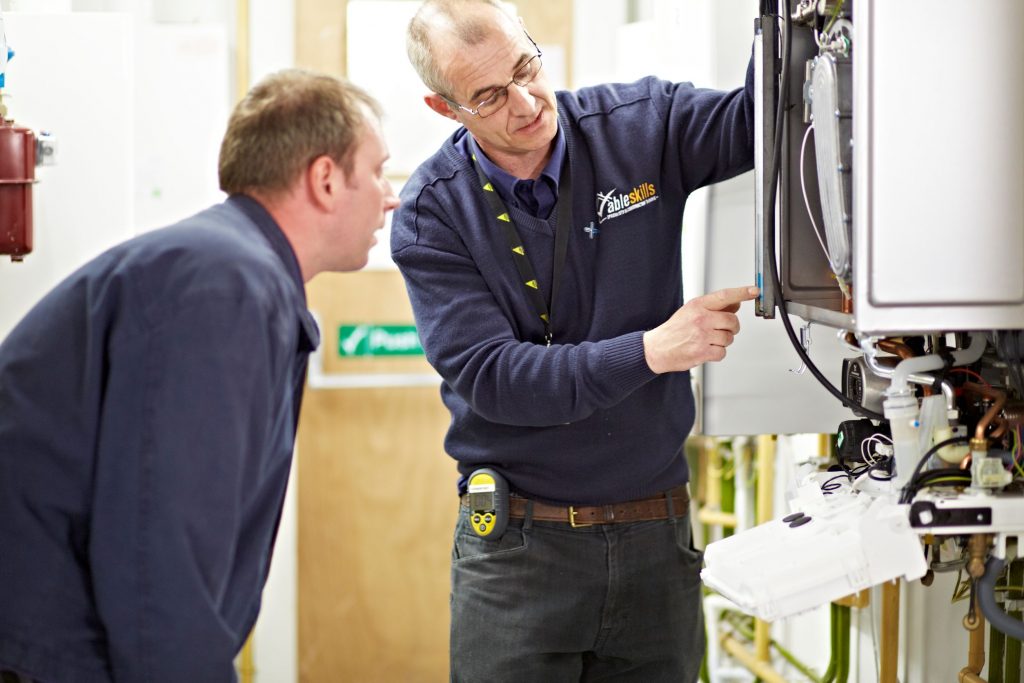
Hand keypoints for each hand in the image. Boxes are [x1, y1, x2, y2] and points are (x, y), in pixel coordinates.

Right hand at [643, 286, 758, 373]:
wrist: (657, 349)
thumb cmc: (674, 330)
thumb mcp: (691, 311)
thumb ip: (714, 308)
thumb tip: (736, 305)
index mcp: (698, 306)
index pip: (724, 296)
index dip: (741, 293)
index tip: (754, 291)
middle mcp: (701, 319)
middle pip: (732, 321)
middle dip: (731, 327)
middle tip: (721, 329)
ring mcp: (702, 336)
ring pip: (729, 338)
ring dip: (722, 341)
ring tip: (708, 341)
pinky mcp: (702, 352)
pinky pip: (722, 352)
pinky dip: (717, 353)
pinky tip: (706, 350)